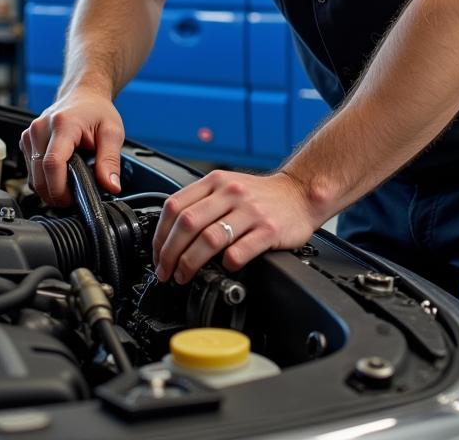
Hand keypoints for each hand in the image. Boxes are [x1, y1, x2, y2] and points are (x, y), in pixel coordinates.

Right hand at [19, 87, 123, 206]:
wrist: (84, 94)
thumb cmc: (97, 111)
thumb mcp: (112, 133)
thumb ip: (111, 161)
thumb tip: (111, 186)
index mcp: (62, 124)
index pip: (52, 163)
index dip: (60, 189)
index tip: (73, 199)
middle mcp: (40, 128)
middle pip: (39, 175)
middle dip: (56, 194)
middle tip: (75, 197)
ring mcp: (30, 134)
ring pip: (32, 177)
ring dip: (49, 187)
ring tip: (69, 183)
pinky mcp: (26, 141)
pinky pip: (30, 171)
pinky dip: (43, 179)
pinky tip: (59, 173)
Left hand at [152, 170, 321, 283]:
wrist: (301, 193)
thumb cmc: (261, 196)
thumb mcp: (227, 186)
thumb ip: (201, 203)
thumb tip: (169, 234)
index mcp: (215, 182)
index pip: (175, 205)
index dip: (160, 235)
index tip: (157, 255)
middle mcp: (230, 193)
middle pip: (187, 224)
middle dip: (170, 253)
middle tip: (166, 272)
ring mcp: (250, 211)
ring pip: (209, 239)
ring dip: (190, 263)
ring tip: (185, 276)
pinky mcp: (269, 229)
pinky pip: (240, 251)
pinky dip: (226, 264)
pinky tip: (223, 269)